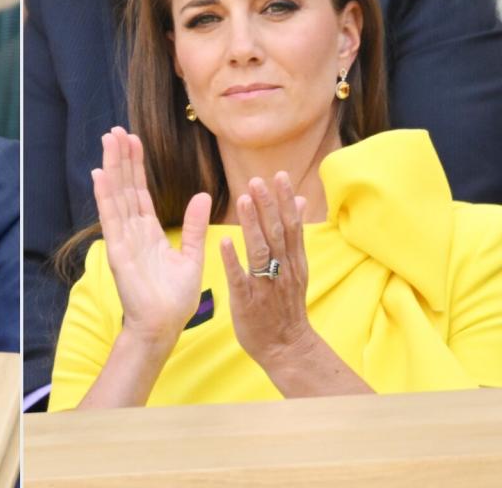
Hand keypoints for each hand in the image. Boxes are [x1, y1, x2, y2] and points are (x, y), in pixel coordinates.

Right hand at [93, 127, 210, 347]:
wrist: (163, 326)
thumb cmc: (175, 298)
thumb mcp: (191, 256)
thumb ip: (195, 226)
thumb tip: (201, 195)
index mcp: (148, 232)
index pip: (139, 192)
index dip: (136, 166)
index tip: (133, 140)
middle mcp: (132, 231)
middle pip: (125, 187)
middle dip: (121, 158)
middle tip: (116, 130)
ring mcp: (123, 239)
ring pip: (117, 195)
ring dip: (112, 168)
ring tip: (109, 141)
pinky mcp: (118, 251)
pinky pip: (111, 218)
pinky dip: (105, 196)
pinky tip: (100, 175)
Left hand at [220, 172, 313, 367]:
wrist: (286, 347)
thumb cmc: (286, 304)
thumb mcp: (297, 267)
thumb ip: (294, 235)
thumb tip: (298, 200)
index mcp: (294, 261)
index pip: (291, 225)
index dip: (284, 201)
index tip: (278, 176)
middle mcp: (283, 270)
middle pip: (277, 233)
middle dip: (268, 206)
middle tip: (257, 180)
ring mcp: (266, 285)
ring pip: (260, 251)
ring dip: (251, 225)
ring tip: (242, 201)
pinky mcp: (248, 301)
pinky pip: (240, 278)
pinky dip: (233, 260)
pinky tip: (224, 241)